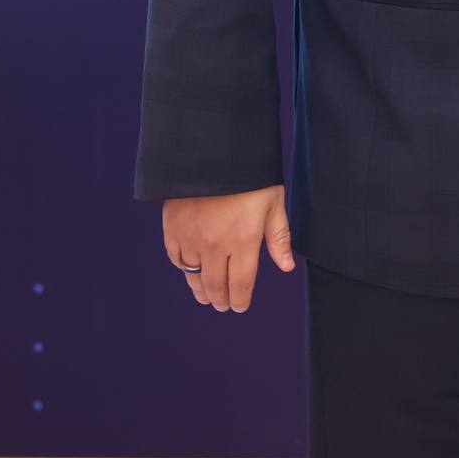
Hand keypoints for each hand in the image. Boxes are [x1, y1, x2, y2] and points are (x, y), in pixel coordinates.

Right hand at [162, 184, 293, 313]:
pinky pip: (176, 258)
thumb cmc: (250, 176)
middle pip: (215, 284)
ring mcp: (191, 237)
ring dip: (200, 289)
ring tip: (205, 296)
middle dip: (221, 299)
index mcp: (243, 240)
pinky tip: (189, 271)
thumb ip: (278, 238)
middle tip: (222, 305)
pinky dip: (183, 268)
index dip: (240, 299)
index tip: (240, 306)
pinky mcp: (173, 228)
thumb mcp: (273, 203)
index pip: (240, 283)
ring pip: (193, 275)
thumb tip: (286, 268)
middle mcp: (215, 244)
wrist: (214, 151)